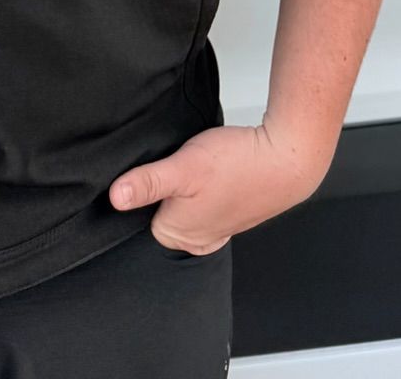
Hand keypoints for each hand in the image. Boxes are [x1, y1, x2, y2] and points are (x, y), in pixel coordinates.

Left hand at [108, 122, 329, 254]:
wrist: (285, 160)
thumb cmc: (237, 163)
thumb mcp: (183, 166)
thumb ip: (148, 182)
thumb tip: (115, 198)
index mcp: (178, 235)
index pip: (140, 215)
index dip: (145, 188)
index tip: (160, 169)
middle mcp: (197, 240)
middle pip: (163, 212)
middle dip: (168, 189)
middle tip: (183, 165)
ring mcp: (217, 230)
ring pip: (186, 206)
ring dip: (190, 187)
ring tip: (201, 166)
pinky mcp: (233, 215)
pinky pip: (208, 203)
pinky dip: (209, 188)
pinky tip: (216, 172)